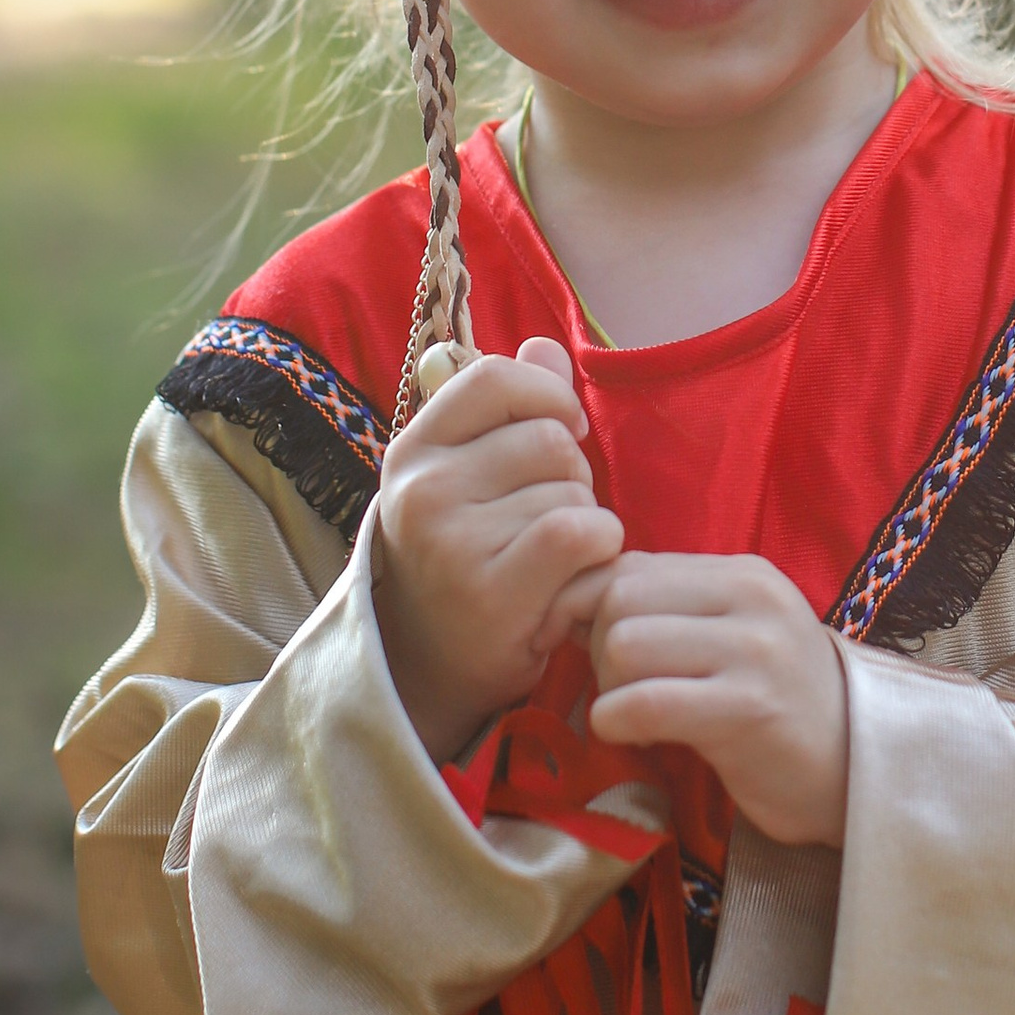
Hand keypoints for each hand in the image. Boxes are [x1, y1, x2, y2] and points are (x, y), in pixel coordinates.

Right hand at [373, 337, 623, 763]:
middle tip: (547, 523)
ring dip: (587, 522)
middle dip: (572, 477)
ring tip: (550, 561)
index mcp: (414, 449)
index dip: (548, 397)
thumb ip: (511, 408)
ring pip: (573, 490)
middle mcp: (423, 489)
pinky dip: (599, 553)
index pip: (497, 377)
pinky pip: (581, 533)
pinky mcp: (492, 590)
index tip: (562, 432)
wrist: (430, 668)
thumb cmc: (464, 559)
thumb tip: (549, 346)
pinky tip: (575, 578)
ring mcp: (452, 540)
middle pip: (551, 438)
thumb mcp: (469, 477)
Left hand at [581, 552, 849, 850]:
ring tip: (639, 716)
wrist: (855, 770)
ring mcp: (755, 650)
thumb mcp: (730, 636)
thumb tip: (570, 601)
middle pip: (619, 600)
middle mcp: (751, 597)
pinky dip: (617, 722)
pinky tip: (640, 738)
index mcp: (742, 574)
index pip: (628, 565)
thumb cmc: (777, 707)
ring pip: (625, 645)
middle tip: (622, 692)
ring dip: (609, 690)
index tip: (590, 653)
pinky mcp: (749, 709)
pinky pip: (646, 702)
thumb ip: (667, 609)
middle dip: (598, 651)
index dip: (590, 610)